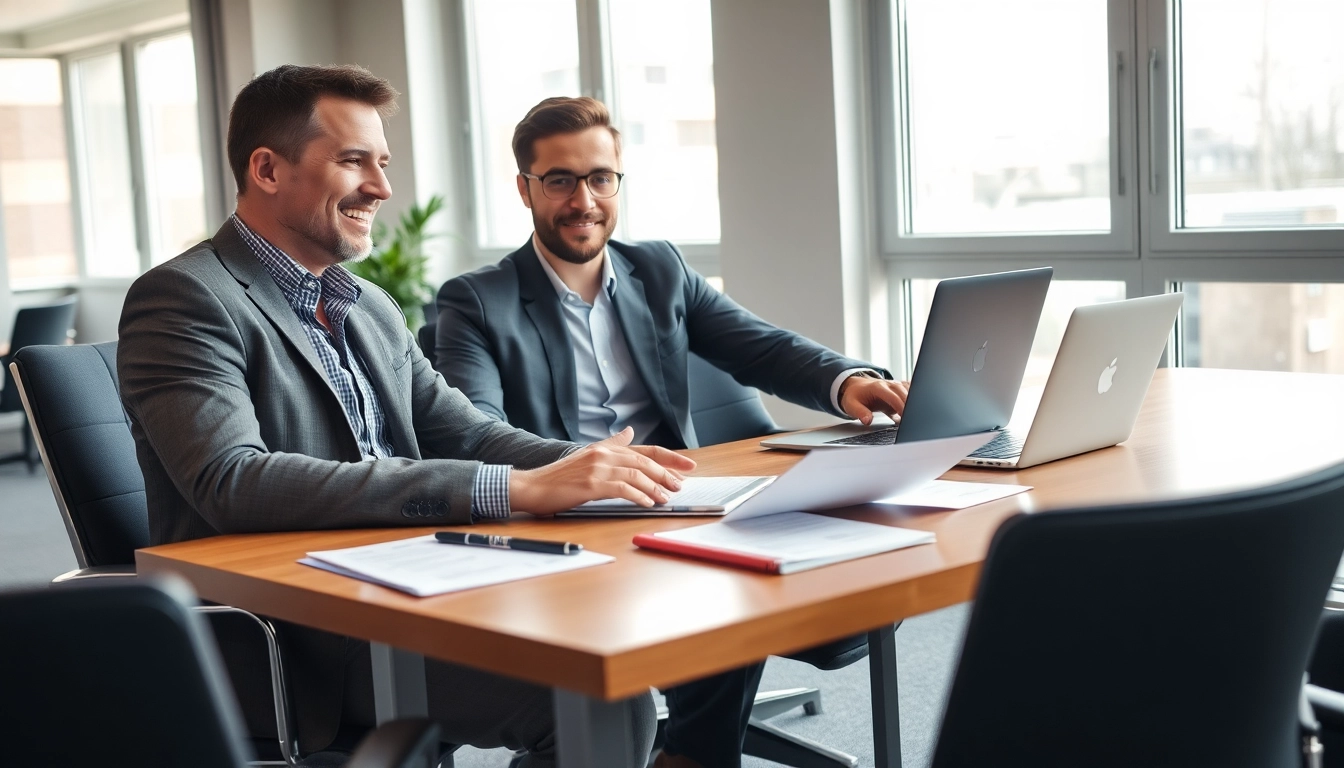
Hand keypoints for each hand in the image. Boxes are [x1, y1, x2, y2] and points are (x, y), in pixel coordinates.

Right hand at [509, 427, 696, 514]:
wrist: (532, 487)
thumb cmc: (559, 477)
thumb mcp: (587, 456)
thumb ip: (611, 445)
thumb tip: (630, 432)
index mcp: (604, 448)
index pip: (644, 449)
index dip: (669, 457)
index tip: (688, 466)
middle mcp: (603, 454)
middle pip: (644, 461)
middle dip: (667, 473)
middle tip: (681, 485)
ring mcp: (597, 468)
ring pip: (636, 474)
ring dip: (655, 487)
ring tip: (667, 497)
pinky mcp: (591, 484)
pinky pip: (622, 488)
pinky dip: (639, 496)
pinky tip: (648, 503)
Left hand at [839, 375, 910, 425]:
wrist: (857, 386)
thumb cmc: (855, 396)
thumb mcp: (851, 405)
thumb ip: (859, 412)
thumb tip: (867, 420)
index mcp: (877, 387)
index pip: (892, 396)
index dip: (900, 406)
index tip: (905, 417)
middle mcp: (888, 384)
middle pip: (904, 392)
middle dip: (910, 405)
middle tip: (912, 420)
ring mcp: (895, 385)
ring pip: (910, 390)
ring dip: (914, 402)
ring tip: (915, 416)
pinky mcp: (900, 389)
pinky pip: (911, 390)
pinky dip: (916, 399)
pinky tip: (917, 408)